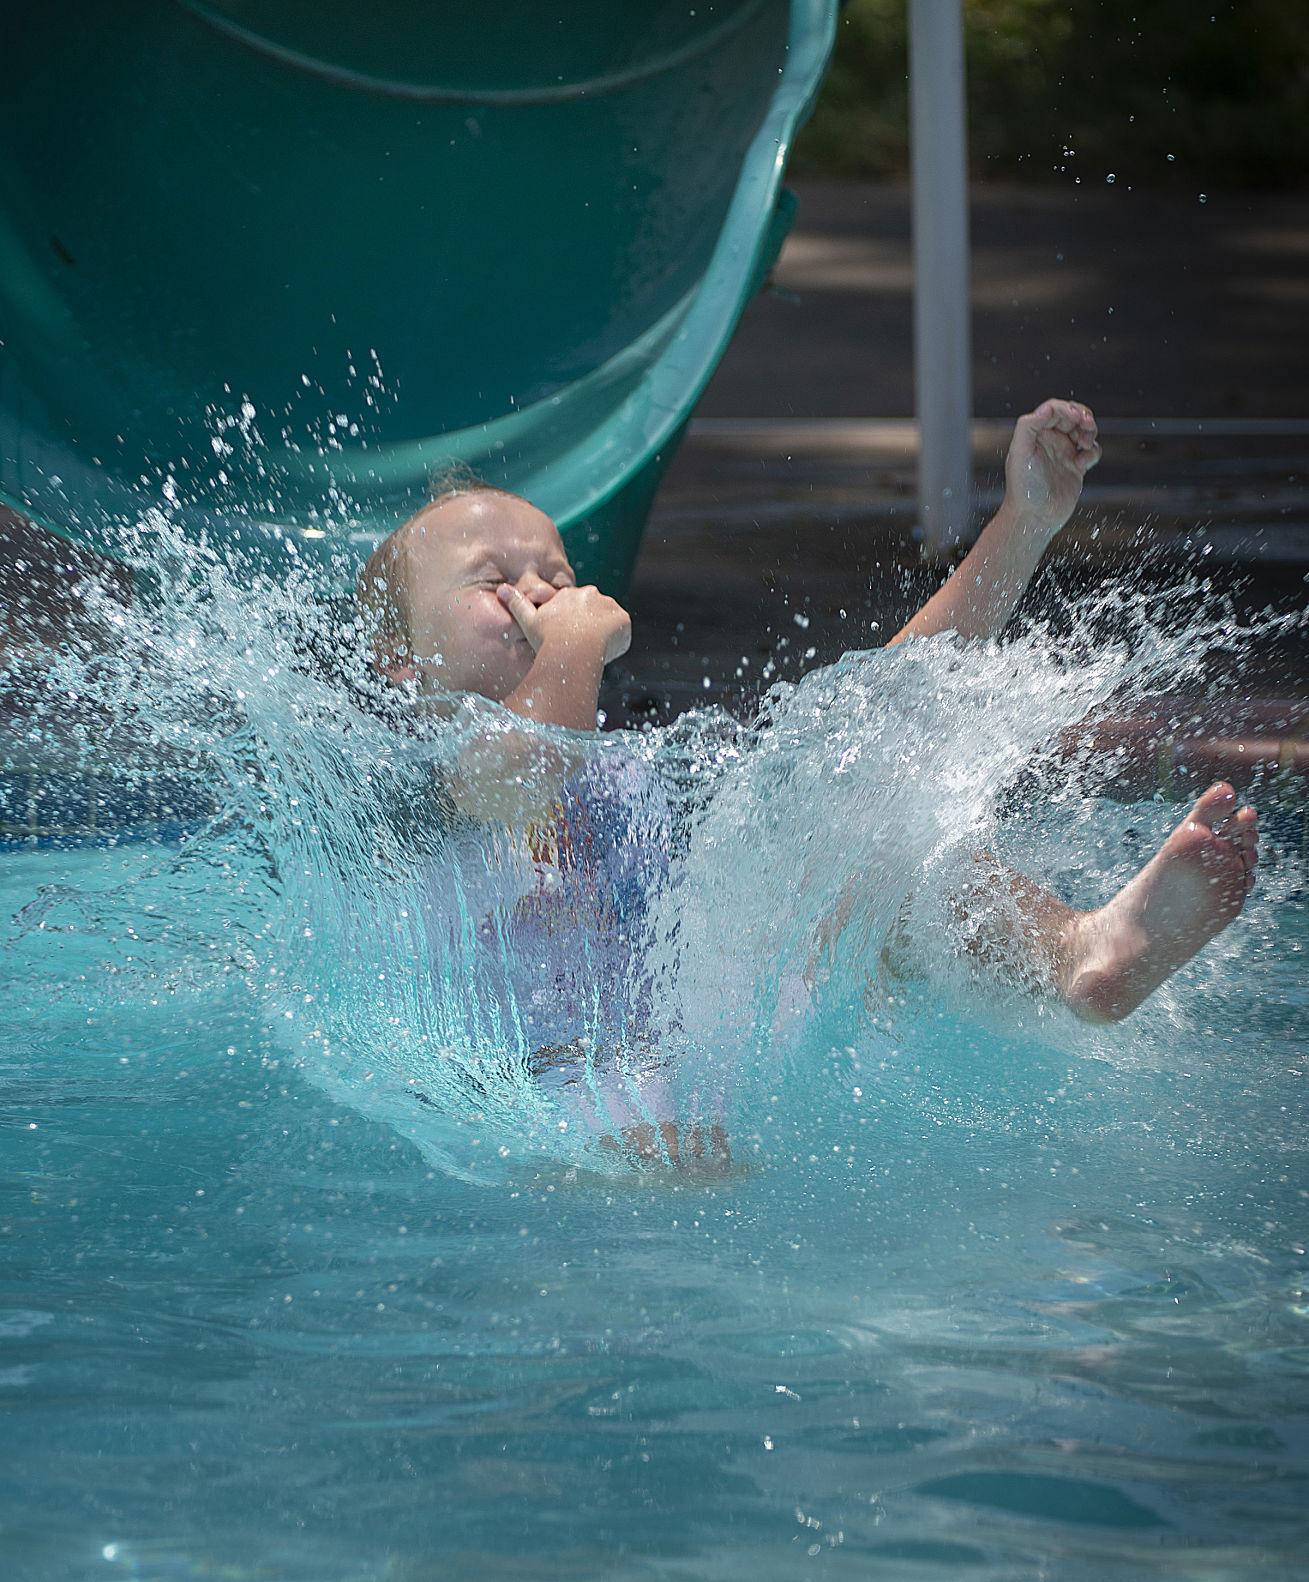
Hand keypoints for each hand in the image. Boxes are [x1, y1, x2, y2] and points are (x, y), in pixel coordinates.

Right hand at [497, 582, 630, 664]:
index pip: (574, 608)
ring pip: (608, 620)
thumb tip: (501, 589)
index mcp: (569, 595)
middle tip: (580, 647)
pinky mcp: (623, 618)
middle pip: (592, 612)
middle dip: (588, 627)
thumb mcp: (528, 621)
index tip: (567, 639)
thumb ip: (516, 603)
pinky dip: (617, 641)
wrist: (572, 651)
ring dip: (603, 633)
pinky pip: (622, 630)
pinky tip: (604, 652)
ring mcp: (608, 605)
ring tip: (590, 652)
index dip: (571, 625)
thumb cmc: (548, 640)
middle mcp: (590, 594)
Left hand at [1003, 398, 1100, 538]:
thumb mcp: (1020, 453)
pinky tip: (1083, 463)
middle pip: (1071, 416)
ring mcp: (1063, 453)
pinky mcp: (1076, 467)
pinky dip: (1092, 452)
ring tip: (1085, 443)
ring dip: (1089, 431)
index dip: (1067, 408)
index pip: (1053, 410)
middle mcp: (1049, 441)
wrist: (1034, 518)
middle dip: (1082, 416)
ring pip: (1083, 431)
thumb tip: (1046, 408)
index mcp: (1034, 435)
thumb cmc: (1023, 489)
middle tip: (1087, 425)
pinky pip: (1091, 451)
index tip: (1076, 416)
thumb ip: (1028, 426)